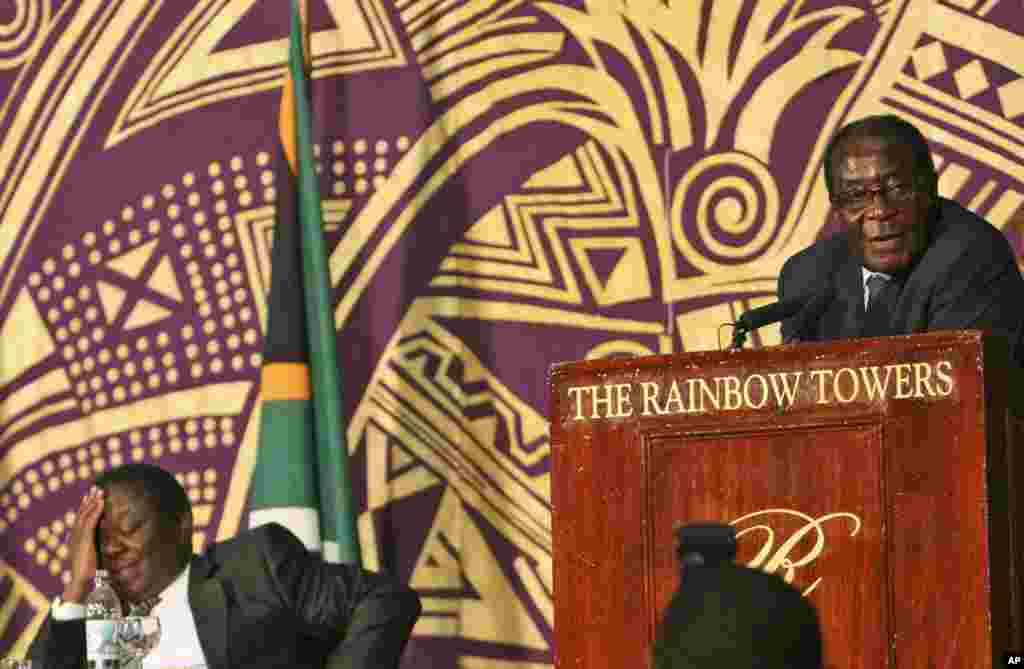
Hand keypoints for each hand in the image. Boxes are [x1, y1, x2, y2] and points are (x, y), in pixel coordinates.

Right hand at [61, 486, 104, 602]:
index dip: (85, 507)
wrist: (79, 581)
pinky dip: (95, 510)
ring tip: (100, 491)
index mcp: (77, 538)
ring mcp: (78, 536)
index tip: (90, 496)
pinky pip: (90, 521)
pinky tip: (101, 502)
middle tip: (95, 488)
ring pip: (85, 514)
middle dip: (89, 500)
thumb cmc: (88, 571)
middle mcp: (75, 535)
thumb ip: (97, 546)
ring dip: (93, 502)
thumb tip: (106, 542)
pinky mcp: (83, 539)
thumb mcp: (93, 555)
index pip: (80, 518)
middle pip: (82, 513)